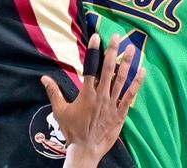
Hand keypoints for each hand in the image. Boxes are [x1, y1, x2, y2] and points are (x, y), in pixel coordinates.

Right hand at [42, 34, 144, 167]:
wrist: (86, 149)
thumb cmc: (72, 130)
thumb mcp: (60, 111)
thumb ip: (53, 92)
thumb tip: (44, 78)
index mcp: (87, 94)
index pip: (91, 67)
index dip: (94, 51)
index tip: (97, 37)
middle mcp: (101, 96)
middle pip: (108, 69)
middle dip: (113, 51)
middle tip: (118, 36)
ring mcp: (112, 104)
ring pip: (121, 80)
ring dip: (127, 63)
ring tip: (132, 48)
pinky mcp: (121, 113)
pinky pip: (131, 96)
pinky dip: (137, 84)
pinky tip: (143, 72)